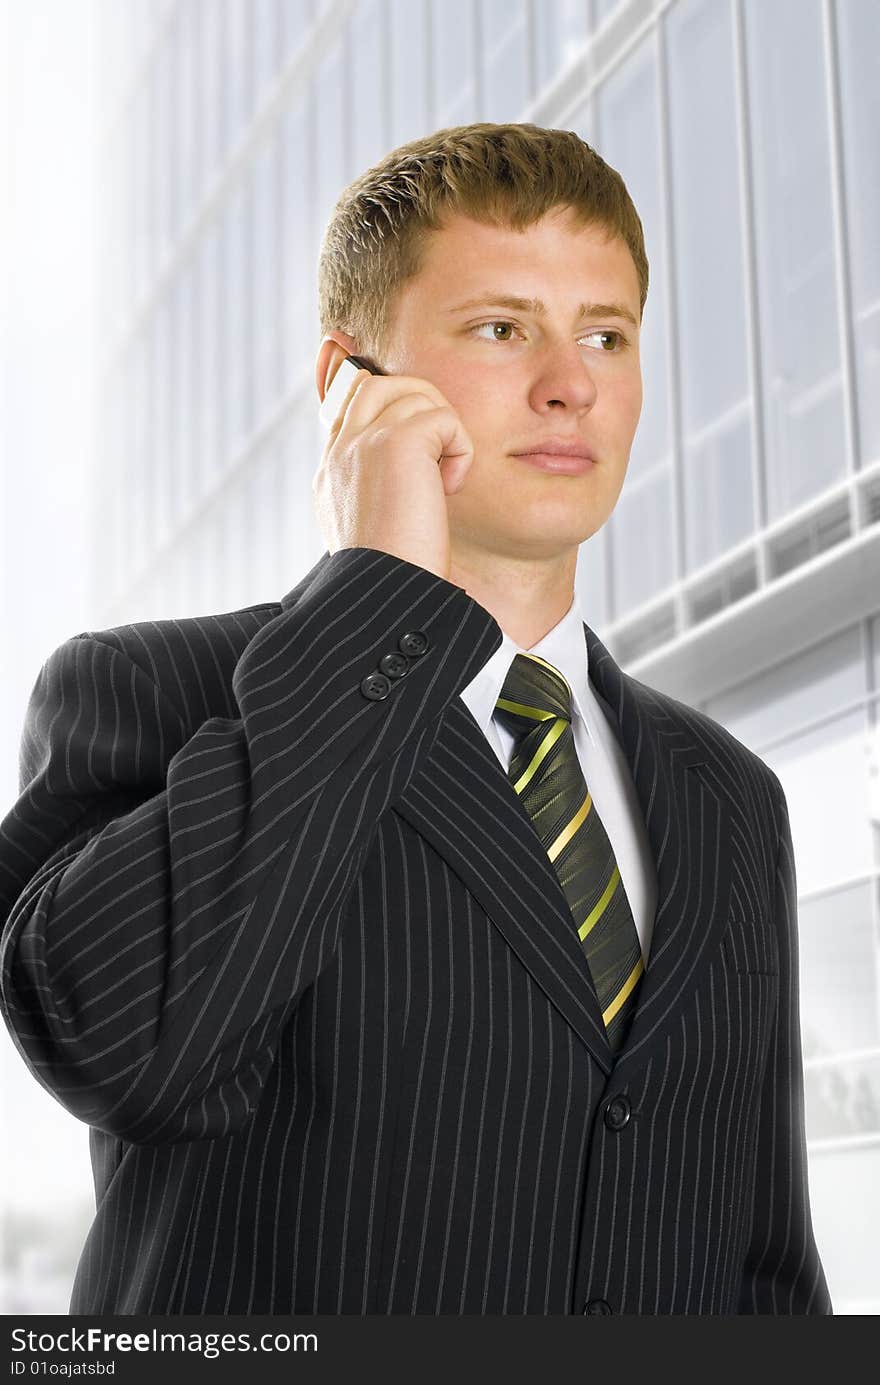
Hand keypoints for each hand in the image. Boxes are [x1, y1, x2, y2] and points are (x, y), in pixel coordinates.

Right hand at [312, 367, 473, 581]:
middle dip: (417, 404)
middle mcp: (339, 452)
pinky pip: (443, 417)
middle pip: (374, 382)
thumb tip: (407, 480)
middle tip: (437, 455)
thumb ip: (378, 494)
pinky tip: (450, 487)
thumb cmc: (393, 582)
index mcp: (331, 472)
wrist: (387, 602)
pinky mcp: (396, 444)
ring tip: (442, 476)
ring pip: (409, 389)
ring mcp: (363, 443)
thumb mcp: (375, 533)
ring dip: (440, 427)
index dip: (379, 399)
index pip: (345, 402)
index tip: (407, 432)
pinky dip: (459, 450)